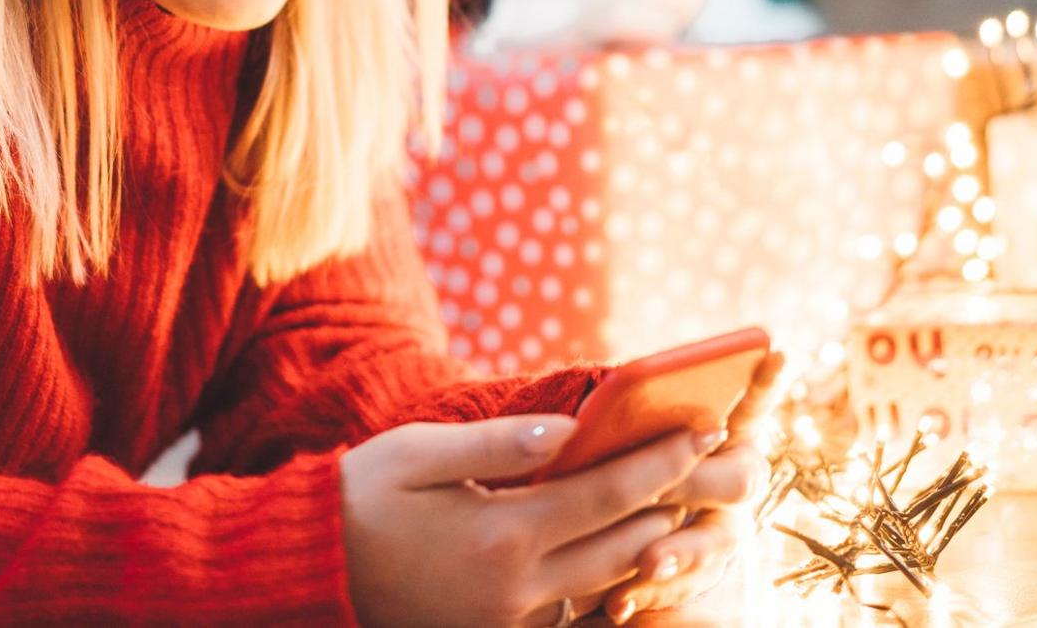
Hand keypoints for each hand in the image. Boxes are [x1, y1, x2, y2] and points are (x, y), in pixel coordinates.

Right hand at [339, 411, 727, 627]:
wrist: (312, 572)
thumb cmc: (363, 497)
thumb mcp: (420, 453)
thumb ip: (500, 443)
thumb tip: (571, 427)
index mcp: (502, 534)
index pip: (607, 494)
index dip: (661, 462)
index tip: (703, 431)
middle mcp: (517, 587)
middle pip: (625, 545)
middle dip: (677, 504)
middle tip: (723, 469)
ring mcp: (512, 620)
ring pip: (608, 584)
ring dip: (654, 543)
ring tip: (692, 504)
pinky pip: (574, 612)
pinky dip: (609, 581)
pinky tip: (632, 548)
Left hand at [596, 347, 787, 623]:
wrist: (610, 520)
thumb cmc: (623, 452)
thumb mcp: (631, 430)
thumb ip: (641, 416)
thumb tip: (620, 403)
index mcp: (726, 437)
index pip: (753, 404)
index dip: (767, 382)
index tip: (775, 351)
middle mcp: (734, 483)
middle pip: (737, 478)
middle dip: (700, 478)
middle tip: (667, 481)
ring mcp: (719, 531)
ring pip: (713, 542)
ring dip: (682, 551)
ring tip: (648, 562)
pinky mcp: (692, 577)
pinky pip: (679, 591)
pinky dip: (649, 596)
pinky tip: (619, 604)